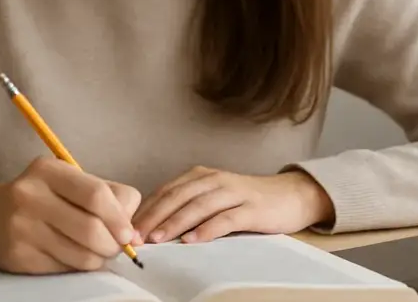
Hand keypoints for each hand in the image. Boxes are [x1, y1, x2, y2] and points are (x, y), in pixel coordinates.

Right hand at [0, 156, 142, 273]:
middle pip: (92, 229)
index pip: (97, 195)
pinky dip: (78, 266)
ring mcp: (22, 227)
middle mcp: (31, 196)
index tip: (129, 233)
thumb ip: (105, 195)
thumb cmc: (40, 197)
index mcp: (49, 170)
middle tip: (117, 247)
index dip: (120, 218)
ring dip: (99, 259)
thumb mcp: (68, 181)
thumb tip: (134, 231)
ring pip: (81, 255)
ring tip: (97, 252)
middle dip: (113, 245)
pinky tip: (73, 255)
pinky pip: (64, 268)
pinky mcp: (19, 256)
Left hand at [132, 166, 333, 244]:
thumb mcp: (213, 199)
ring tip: (157, 239)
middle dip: (153, 217)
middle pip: (177, 197)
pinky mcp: (252, 208)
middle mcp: (214, 180)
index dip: (146, 210)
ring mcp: (234, 192)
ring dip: (175, 223)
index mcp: (200, 177)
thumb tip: (152, 228)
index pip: (166, 191)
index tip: (126, 228)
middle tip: (135, 236)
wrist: (290, 196)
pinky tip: (193, 240)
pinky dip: (208, 229)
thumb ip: (188, 207)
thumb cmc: (247, 202)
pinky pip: (226, 218)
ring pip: (198, 206)